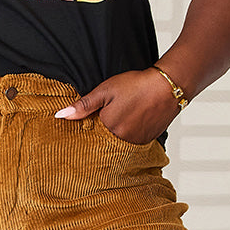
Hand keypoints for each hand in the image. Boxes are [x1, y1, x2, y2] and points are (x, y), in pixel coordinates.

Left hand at [53, 67, 181, 142]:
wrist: (167, 87)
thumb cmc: (136, 85)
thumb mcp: (105, 91)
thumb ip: (84, 105)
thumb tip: (61, 115)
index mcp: (108, 128)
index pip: (89, 135)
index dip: (87, 127)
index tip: (87, 120)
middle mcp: (121, 140)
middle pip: (103, 142)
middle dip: (100, 133)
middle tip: (109, 117)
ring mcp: (135, 142)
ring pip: (117, 143)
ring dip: (115, 135)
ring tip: (122, 118)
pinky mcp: (147, 141)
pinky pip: (131, 143)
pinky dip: (128, 136)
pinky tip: (131, 122)